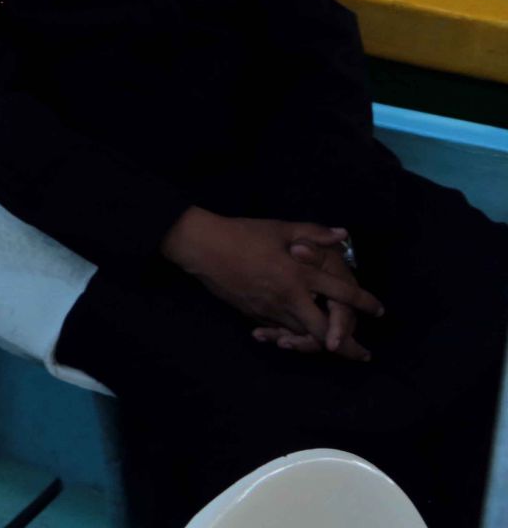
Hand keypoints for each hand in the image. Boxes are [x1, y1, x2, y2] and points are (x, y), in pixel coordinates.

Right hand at [161, 208, 383, 344]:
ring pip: (301, 335)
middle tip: (363, 354)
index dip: (364, 302)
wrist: (203, 247)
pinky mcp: (253, 314)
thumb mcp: (280, 229)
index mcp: (300, 274)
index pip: (341, 293)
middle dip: (347, 346)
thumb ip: (313, 233)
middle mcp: (289, 297)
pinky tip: (296, 337)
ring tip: (334, 349)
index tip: (379, 310)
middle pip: (324, 331)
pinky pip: (278, 330)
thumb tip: (342, 235)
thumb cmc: (242, 233)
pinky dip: (291, 335)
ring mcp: (270, 309)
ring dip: (319, 343)